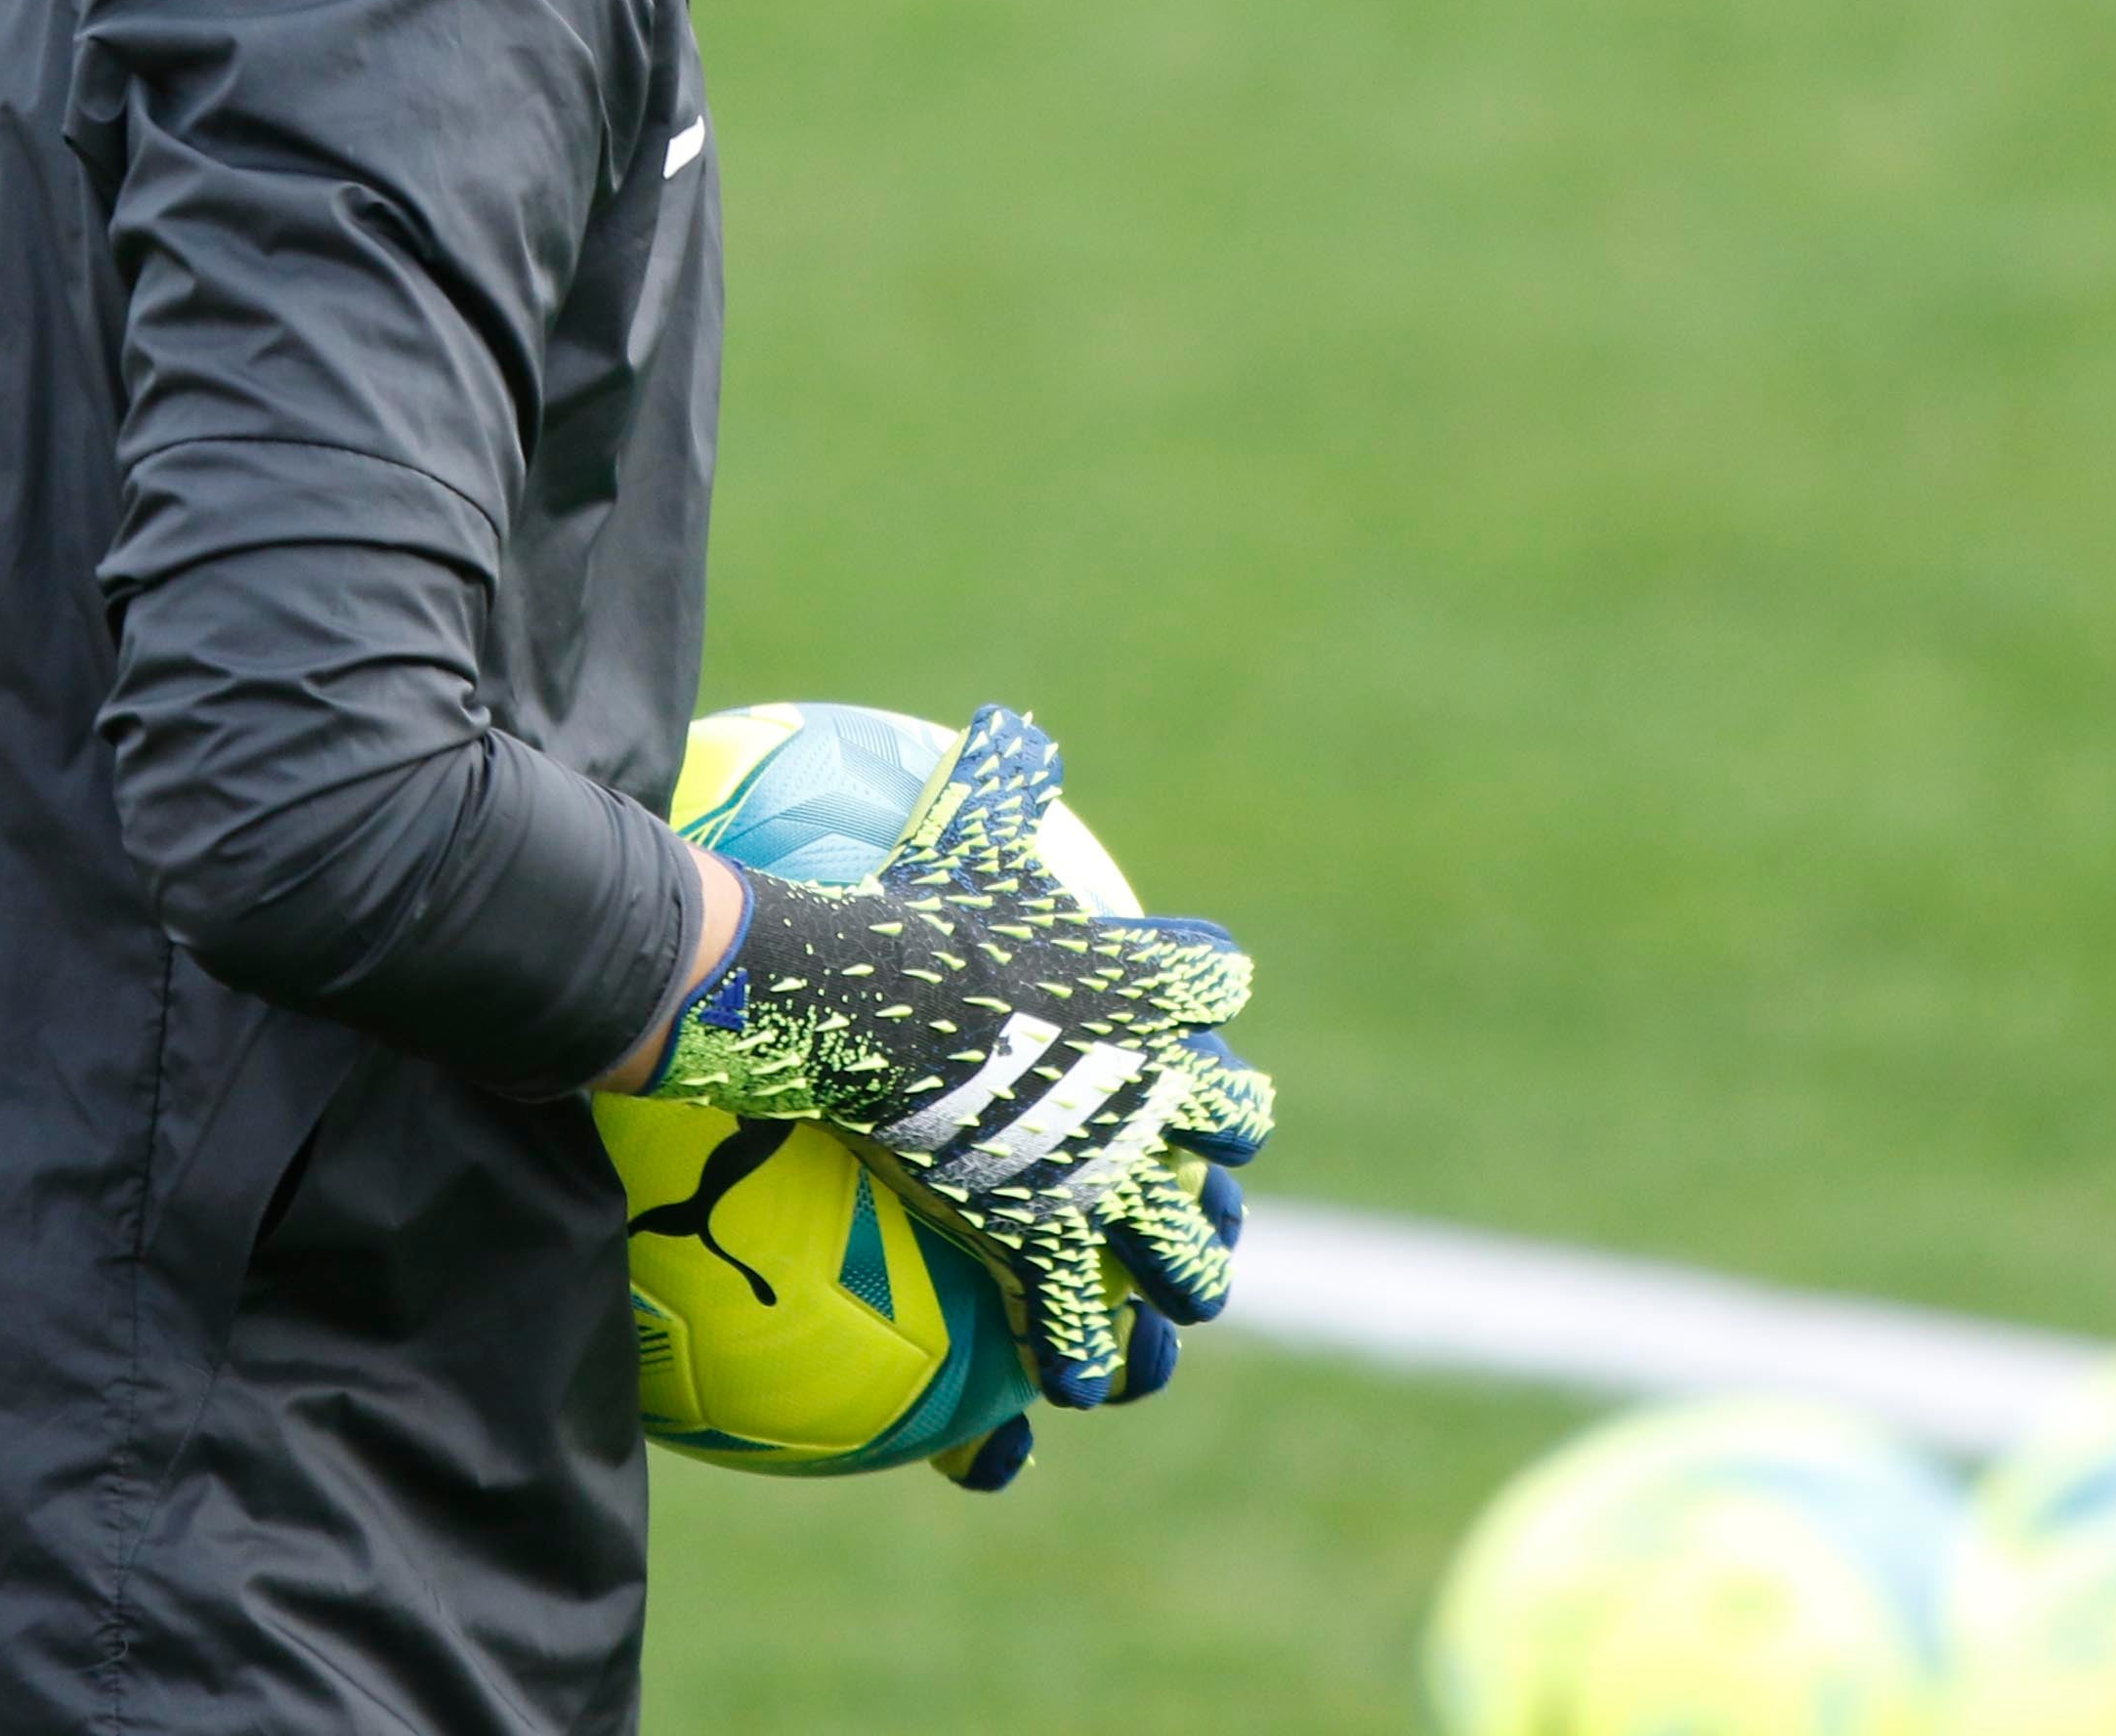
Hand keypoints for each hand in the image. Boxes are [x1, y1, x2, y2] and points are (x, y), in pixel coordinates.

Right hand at [645, 706, 1274, 1407]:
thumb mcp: (965, 834)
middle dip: (1221, 1142)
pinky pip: (1082, 1332)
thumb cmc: (915, 912)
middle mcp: (1161, 1087)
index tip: (1190, 991)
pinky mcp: (1055, 1242)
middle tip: (1190, 1158)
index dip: (1203, 985)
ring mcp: (1118, 1173)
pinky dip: (1078, 1364)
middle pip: (1239, 1118)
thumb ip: (1000, 785)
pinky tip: (1066, 1389)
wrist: (876, 1006)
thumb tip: (1010, 727)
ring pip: (1193, 1256)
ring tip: (1163, 1303)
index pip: (1219, 974)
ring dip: (1181, 1278)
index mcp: (1151, 984)